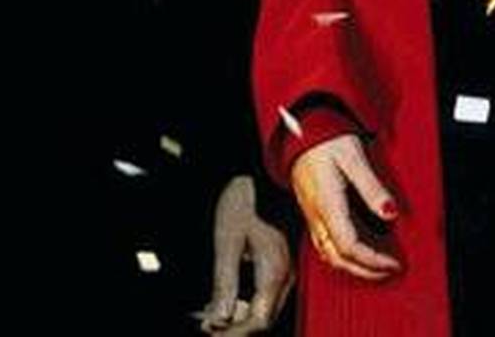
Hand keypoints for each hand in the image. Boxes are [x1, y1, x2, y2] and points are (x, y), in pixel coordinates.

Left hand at [199, 174, 292, 332]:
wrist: (262, 173)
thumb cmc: (246, 198)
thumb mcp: (227, 240)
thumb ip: (224, 282)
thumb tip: (218, 317)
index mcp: (274, 271)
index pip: (258, 322)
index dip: (234, 334)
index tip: (210, 333)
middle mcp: (286, 275)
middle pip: (264, 320)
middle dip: (235, 330)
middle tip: (208, 329)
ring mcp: (287, 270)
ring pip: (265, 310)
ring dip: (240, 319)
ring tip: (211, 319)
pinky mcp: (281, 264)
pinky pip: (266, 295)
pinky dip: (245, 304)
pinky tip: (227, 302)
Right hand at [288, 136, 400, 280]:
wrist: (299, 130)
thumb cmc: (325, 139)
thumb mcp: (353, 157)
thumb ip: (371, 187)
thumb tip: (390, 214)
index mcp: (326, 203)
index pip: (349, 246)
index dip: (373, 260)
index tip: (393, 262)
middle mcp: (316, 214)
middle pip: (337, 258)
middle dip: (365, 271)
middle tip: (389, 270)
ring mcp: (312, 215)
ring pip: (329, 254)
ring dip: (353, 267)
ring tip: (377, 265)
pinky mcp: (313, 211)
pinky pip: (325, 244)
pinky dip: (343, 255)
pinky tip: (359, 250)